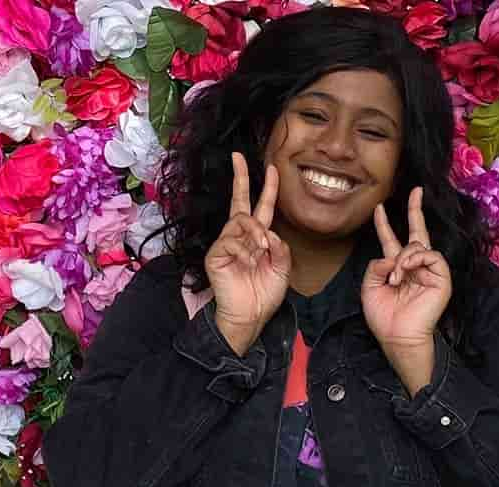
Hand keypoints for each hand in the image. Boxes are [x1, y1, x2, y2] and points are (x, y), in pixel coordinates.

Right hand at [205, 153, 291, 356]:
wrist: (249, 317)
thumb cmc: (264, 294)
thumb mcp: (282, 269)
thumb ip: (281, 248)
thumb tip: (270, 233)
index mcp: (258, 238)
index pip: (262, 208)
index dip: (268, 188)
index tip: (272, 168)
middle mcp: (240, 236)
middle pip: (239, 200)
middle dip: (240, 177)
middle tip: (238, 157)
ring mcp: (226, 244)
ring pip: (241, 221)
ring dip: (256, 233)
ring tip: (263, 251)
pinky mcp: (216, 255)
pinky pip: (230, 241)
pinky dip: (244, 250)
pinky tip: (248, 262)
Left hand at [361, 188, 451, 386]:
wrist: (397, 336)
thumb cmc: (384, 317)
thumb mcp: (369, 287)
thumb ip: (376, 265)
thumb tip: (391, 255)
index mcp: (397, 267)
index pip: (392, 240)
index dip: (385, 224)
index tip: (379, 208)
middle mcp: (415, 265)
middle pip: (418, 232)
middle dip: (416, 209)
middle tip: (416, 190)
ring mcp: (430, 270)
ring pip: (418, 244)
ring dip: (403, 258)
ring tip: (395, 278)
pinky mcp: (441, 277)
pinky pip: (430, 255)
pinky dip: (415, 259)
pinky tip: (406, 271)